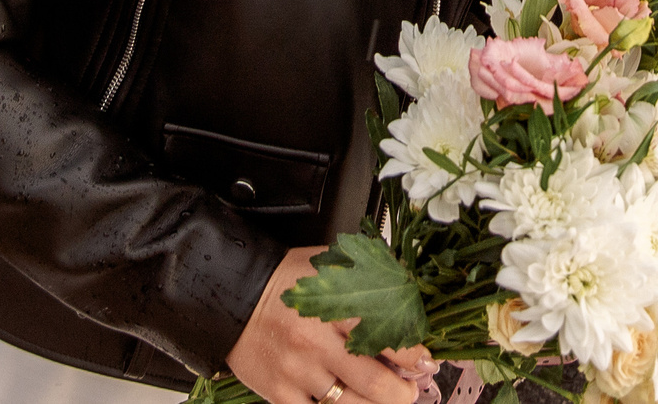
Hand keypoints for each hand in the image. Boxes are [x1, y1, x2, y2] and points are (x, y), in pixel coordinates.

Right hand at [226, 247, 422, 403]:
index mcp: (332, 308)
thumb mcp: (327, 266)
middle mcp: (316, 344)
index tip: (425, 362)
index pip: (385, 337)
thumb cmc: (281, 281)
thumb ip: (365, 275)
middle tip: (411, 390)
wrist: (231, 296)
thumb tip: (406, 286)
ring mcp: (298, 373)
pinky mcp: (280, 393)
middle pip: (375, 383)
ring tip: (387, 400)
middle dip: (403, 393)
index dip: (413, 356)